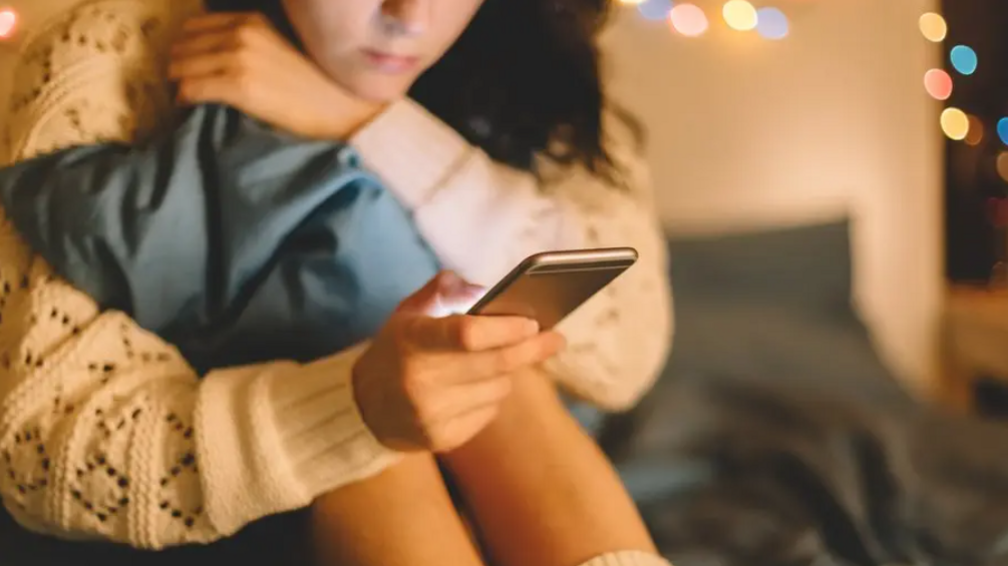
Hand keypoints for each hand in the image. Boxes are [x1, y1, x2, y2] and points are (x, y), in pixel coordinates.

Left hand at [168, 12, 381, 138]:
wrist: (340, 108)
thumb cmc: (314, 84)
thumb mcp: (279, 47)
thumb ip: (248, 42)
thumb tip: (214, 54)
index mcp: (251, 20)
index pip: (194, 27)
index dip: (185, 47)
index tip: (186, 65)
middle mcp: (242, 33)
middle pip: (182, 46)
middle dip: (177, 65)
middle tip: (181, 84)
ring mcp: (239, 58)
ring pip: (181, 67)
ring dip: (178, 83)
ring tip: (185, 97)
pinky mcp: (239, 87)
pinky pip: (191, 90)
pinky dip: (184, 99)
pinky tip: (189, 107)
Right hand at [353, 272, 565, 452]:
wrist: (364, 406)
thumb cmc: (398, 350)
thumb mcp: (409, 313)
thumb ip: (444, 291)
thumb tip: (487, 289)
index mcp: (412, 341)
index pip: (468, 335)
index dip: (505, 329)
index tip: (533, 323)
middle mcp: (420, 380)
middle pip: (495, 365)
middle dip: (531, 349)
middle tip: (555, 338)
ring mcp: (430, 414)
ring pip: (498, 389)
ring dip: (506, 373)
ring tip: (494, 362)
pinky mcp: (441, 439)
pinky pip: (489, 412)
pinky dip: (491, 397)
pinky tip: (475, 388)